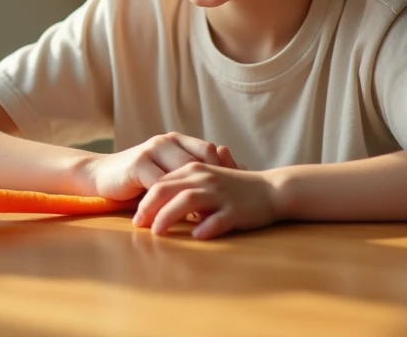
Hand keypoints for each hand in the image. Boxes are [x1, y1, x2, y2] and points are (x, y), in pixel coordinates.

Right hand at [82, 133, 243, 201]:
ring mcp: (151, 150)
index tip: (239, 189)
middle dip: (214, 183)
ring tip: (207, 214)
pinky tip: (180, 215)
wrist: (102, 175)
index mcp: (177, 140)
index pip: (209, 150)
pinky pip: (160, 184)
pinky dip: (172, 201)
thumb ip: (190, 173)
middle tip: (227, 205)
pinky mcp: (137, 164)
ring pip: (181, 172)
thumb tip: (224, 183)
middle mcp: (166, 141)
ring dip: (195, 195)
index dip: (225, 168)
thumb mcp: (168, 173)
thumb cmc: (139, 179)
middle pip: (199, 160)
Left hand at [131, 163, 279, 239]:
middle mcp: (204, 178)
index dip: (144, 199)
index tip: (134, 216)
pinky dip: (206, 227)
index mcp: (194, 170)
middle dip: (148, 208)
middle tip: (137, 225)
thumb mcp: (206, 180)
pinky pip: (218, 219)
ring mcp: (220, 194)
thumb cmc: (234, 188)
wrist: (272, 189)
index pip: (161, 182)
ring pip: (187, 201)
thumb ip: (183, 187)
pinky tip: (196, 236)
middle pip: (167, 189)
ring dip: (168, 216)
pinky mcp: (235, 210)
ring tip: (157, 232)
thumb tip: (156, 202)